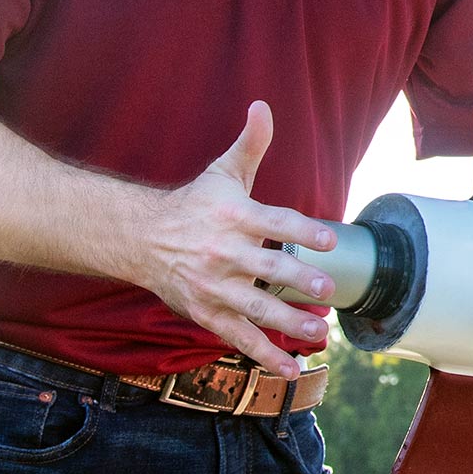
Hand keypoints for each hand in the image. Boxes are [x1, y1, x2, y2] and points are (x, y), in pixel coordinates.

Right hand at [136, 101, 337, 377]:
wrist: (141, 239)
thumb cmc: (194, 204)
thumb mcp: (222, 172)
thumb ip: (250, 144)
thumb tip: (263, 106)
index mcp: (233, 215)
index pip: (274, 223)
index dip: (304, 231)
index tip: (331, 240)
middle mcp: (223, 252)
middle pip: (267, 269)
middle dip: (298, 282)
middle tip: (328, 290)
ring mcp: (214, 286)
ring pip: (255, 307)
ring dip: (287, 322)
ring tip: (318, 331)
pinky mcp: (206, 313)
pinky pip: (238, 336)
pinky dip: (264, 353)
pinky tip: (291, 367)